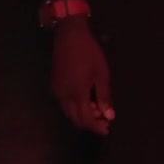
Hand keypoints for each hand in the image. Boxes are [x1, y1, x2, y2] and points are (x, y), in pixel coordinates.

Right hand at [51, 18, 114, 133]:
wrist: (69, 34)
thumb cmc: (89, 52)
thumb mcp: (101, 73)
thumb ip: (104, 96)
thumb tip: (109, 116)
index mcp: (77, 94)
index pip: (86, 120)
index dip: (97, 127)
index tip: (107, 129)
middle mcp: (64, 96)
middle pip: (75, 119)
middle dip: (90, 123)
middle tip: (104, 120)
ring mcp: (57, 90)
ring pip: (68, 112)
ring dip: (82, 115)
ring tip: (96, 109)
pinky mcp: (54, 85)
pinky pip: (64, 104)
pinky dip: (74, 107)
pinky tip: (85, 100)